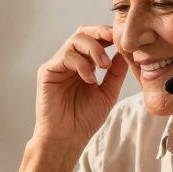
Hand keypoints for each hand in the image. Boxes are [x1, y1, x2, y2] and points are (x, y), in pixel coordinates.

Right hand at [34, 25, 128, 149]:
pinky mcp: (47, 71)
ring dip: (93, 49)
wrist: (67, 139)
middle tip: (114, 39)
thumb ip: (115, 73)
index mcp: (84, 65)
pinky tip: (90, 79)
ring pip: (74, 40)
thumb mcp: (108, 93)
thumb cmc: (84, 120)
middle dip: (100, 32)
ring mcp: (58, 65)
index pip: (95, 40)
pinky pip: (65, 56)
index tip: (123, 39)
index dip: (108, 35)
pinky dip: (81, 64)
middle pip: (82, 33)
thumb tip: (125, 52)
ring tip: (104, 65)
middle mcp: (69, 61)